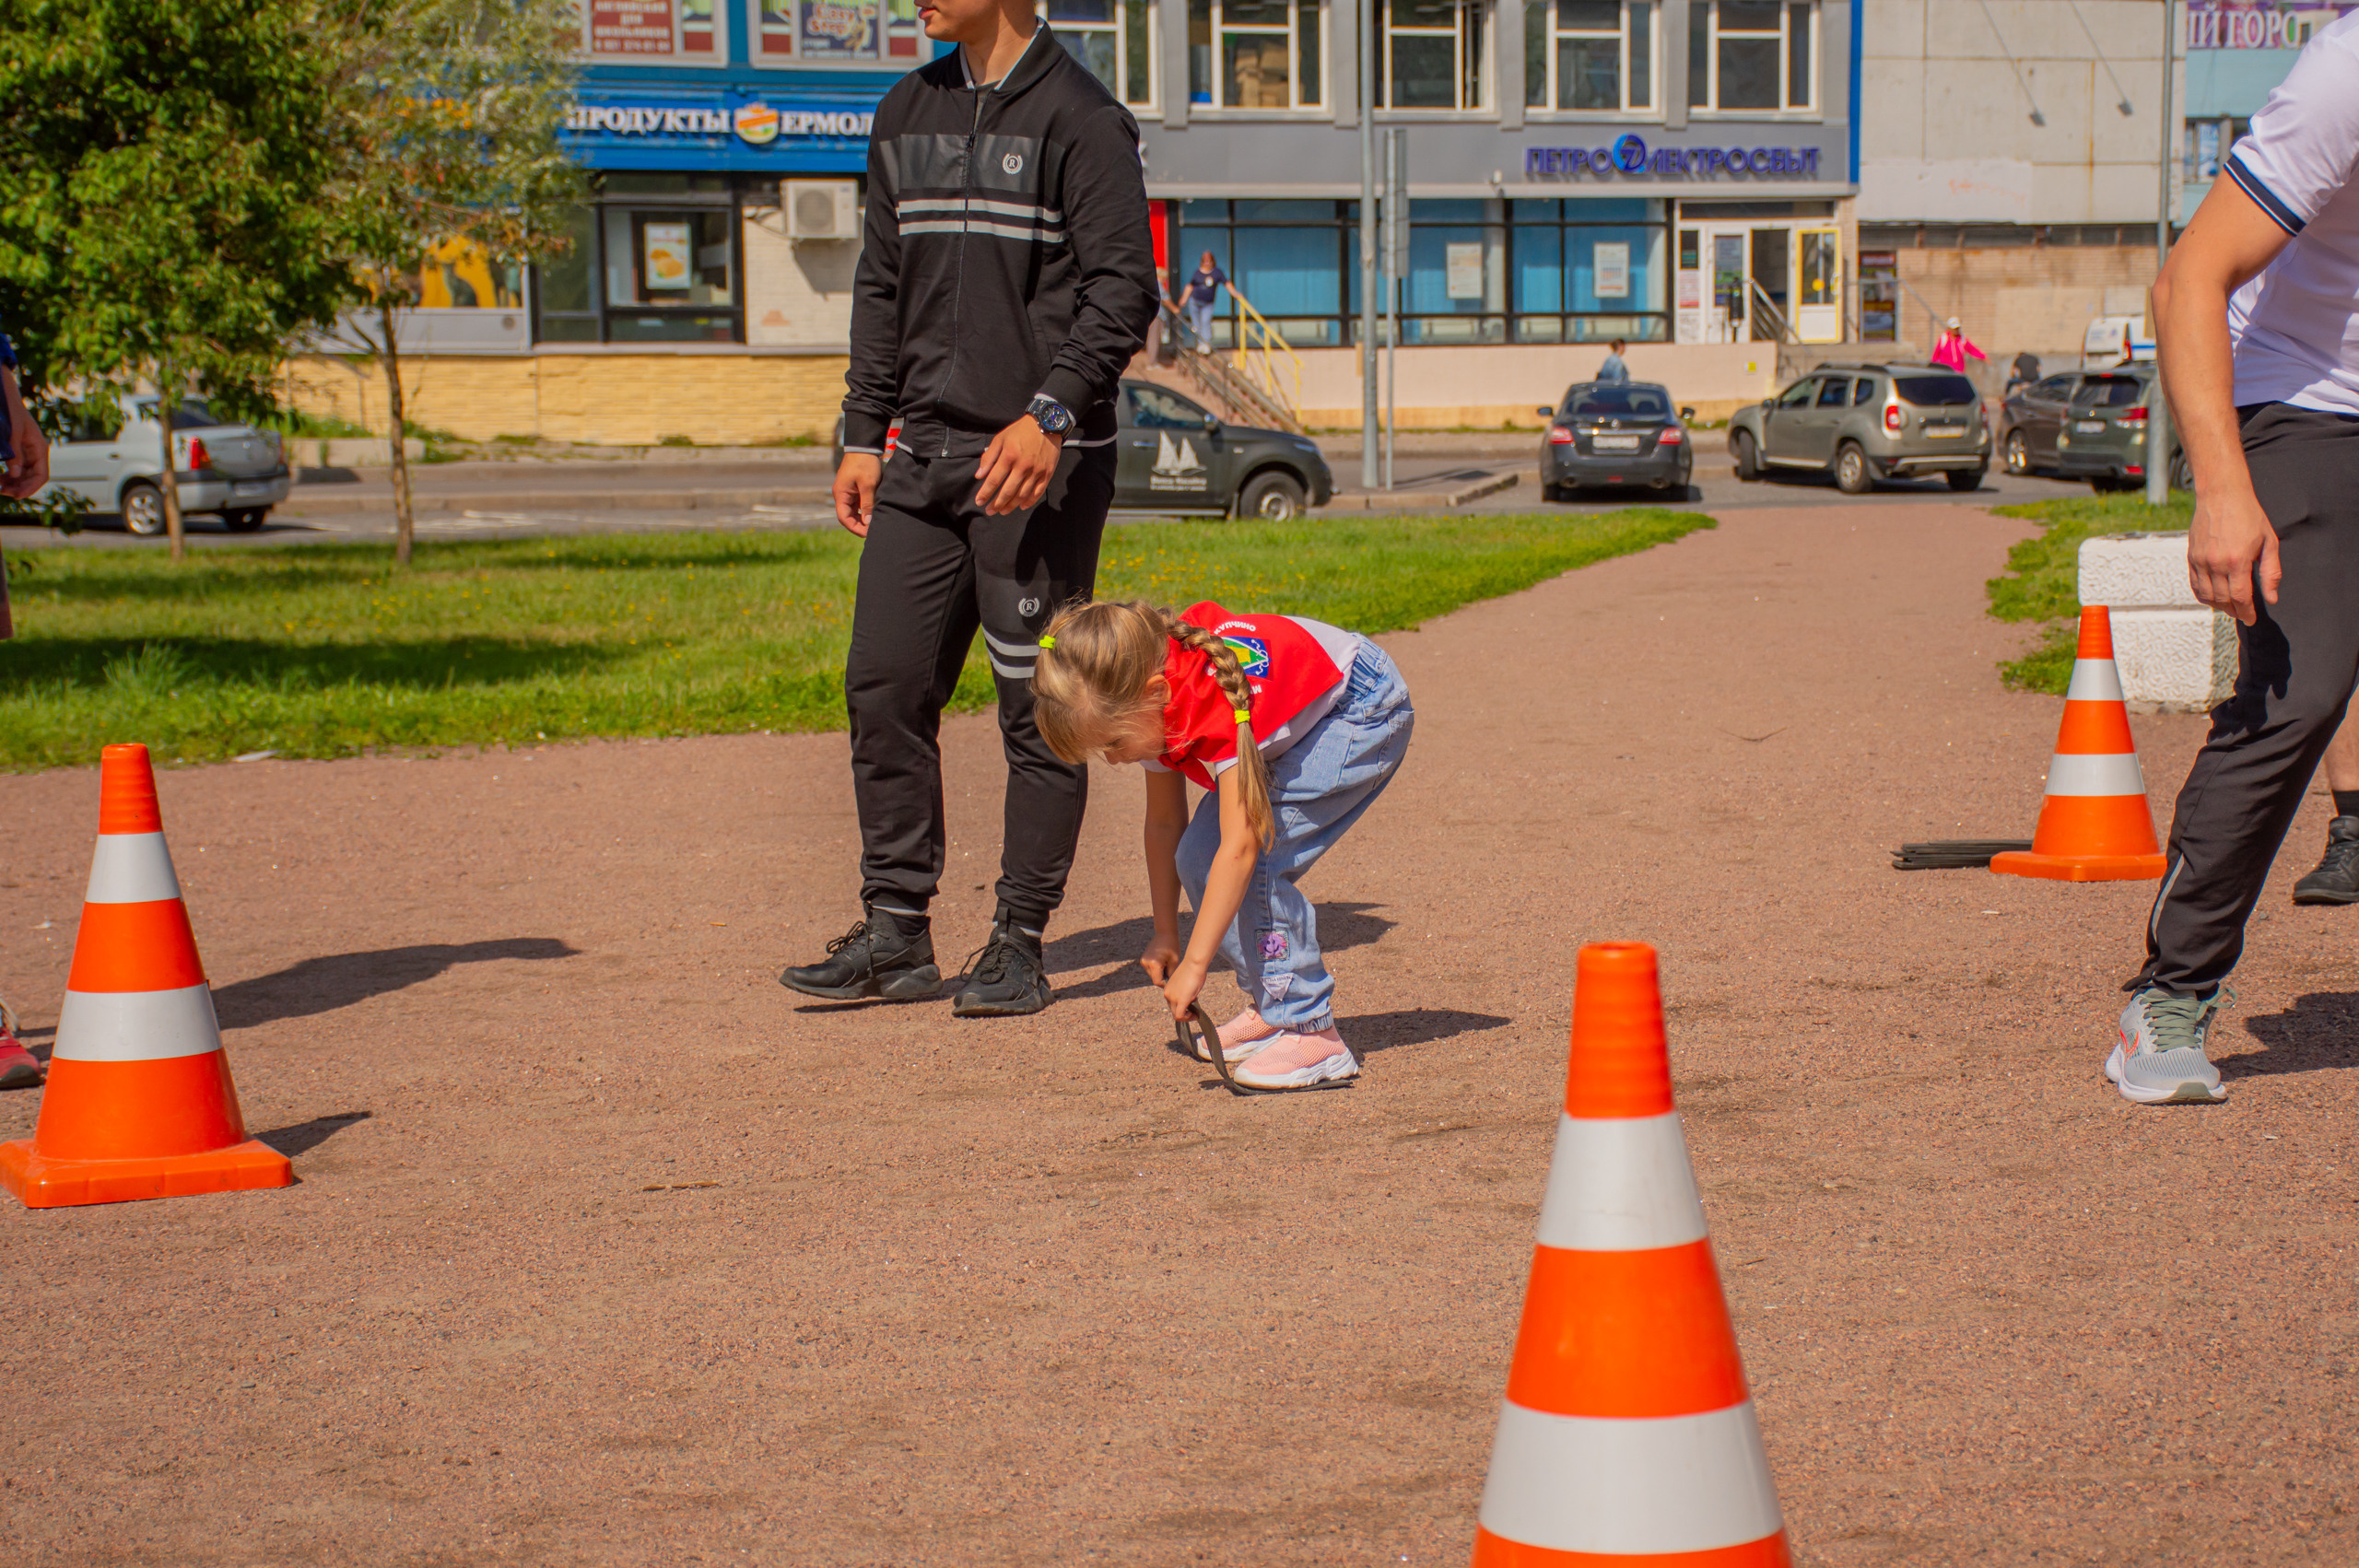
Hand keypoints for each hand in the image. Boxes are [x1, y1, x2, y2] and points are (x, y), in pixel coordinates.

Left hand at [0, 369, 46, 499]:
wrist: (5, 396)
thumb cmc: (11, 411)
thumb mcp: (12, 432)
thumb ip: (15, 454)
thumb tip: (15, 475)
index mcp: (39, 448)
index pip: (41, 475)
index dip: (30, 487)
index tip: (16, 495)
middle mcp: (36, 452)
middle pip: (32, 477)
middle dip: (20, 487)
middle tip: (3, 492)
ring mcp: (27, 452)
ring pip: (24, 474)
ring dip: (14, 483)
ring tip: (0, 487)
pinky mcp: (18, 450)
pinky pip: (17, 468)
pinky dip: (9, 475)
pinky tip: (0, 478)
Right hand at [832, 452, 881, 536]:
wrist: (864, 446)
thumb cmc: (865, 463)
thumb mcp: (868, 484)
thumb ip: (868, 504)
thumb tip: (868, 523)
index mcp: (841, 494)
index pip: (844, 518)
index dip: (855, 528)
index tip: (867, 534)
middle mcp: (842, 494)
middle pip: (848, 516)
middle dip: (859, 526)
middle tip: (873, 532)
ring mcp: (848, 492)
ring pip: (853, 511)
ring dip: (863, 519)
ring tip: (875, 524)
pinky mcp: (854, 489)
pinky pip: (858, 504)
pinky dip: (865, 510)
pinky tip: (874, 514)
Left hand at [973, 415, 1061, 516]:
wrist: (1047, 424)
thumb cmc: (1021, 431)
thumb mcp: (1001, 438)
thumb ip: (989, 457)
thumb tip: (979, 475)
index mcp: (1009, 456)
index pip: (994, 480)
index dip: (985, 493)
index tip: (979, 502)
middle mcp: (1022, 466)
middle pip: (1008, 491)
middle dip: (997, 504)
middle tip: (989, 511)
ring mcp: (1036, 471)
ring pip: (1022, 495)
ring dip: (1011, 506)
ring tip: (1002, 511)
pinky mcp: (1047, 473)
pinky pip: (1038, 492)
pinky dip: (1029, 501)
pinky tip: (1021, 506)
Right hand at [1140, 934, 1181, 986]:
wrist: (1165, 933)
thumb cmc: (1172, 946)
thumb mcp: (1174, 962)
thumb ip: (1170, 974)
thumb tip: (1169, 985)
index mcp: (1154, 963)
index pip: (1157, 982)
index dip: (1165, 984)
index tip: (1172, 983)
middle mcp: (1146, 963)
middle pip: (1154, 979)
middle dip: (1162, 978)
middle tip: (1172, 973)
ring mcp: (1143, 961)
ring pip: (1152, 975)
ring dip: (1159, 974)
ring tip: (1168, 966)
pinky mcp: (1143, 959)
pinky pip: (1150, 969)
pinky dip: (1157, 969)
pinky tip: (1163, 963)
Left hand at [1159, 956, 1207, 1021]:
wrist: (1194, 964)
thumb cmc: (1193, 969)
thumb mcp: (1186, 982)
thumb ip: (1185, 991)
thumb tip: (1190, 999)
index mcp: (1168, 989)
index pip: (1172, 1002)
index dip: (1182, 1006)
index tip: (1191, 1003)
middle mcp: (1167, 994)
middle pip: (1173, 1010)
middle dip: (1184, 1012)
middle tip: (1194, 1011)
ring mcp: (1172, 998)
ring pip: (1176, 1015)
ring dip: (1186, 1017)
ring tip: (1194, 1014)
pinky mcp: (1180, 1001)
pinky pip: (1179, 1016)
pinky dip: (1187, 1018)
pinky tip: (1195, 1015)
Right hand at [2186, 482, 2279, 625]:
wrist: (2222, 495)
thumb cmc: (2248, 515)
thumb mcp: (2270, 542)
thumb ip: (2271, 572)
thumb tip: (2271, 597)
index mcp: (2237, 560)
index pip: (2241, 597)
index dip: (2247, 612)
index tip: (2251, 619)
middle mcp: (2216, 563)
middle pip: (2223, 600)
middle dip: (2234, 611)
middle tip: (2243, 614)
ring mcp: (2201, 561)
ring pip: (2207, 596)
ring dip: (2219, 606)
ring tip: (2230, 607)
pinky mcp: (2191, 557)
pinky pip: (2194, 585)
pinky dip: (2203, 596)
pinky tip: (2213, 597)